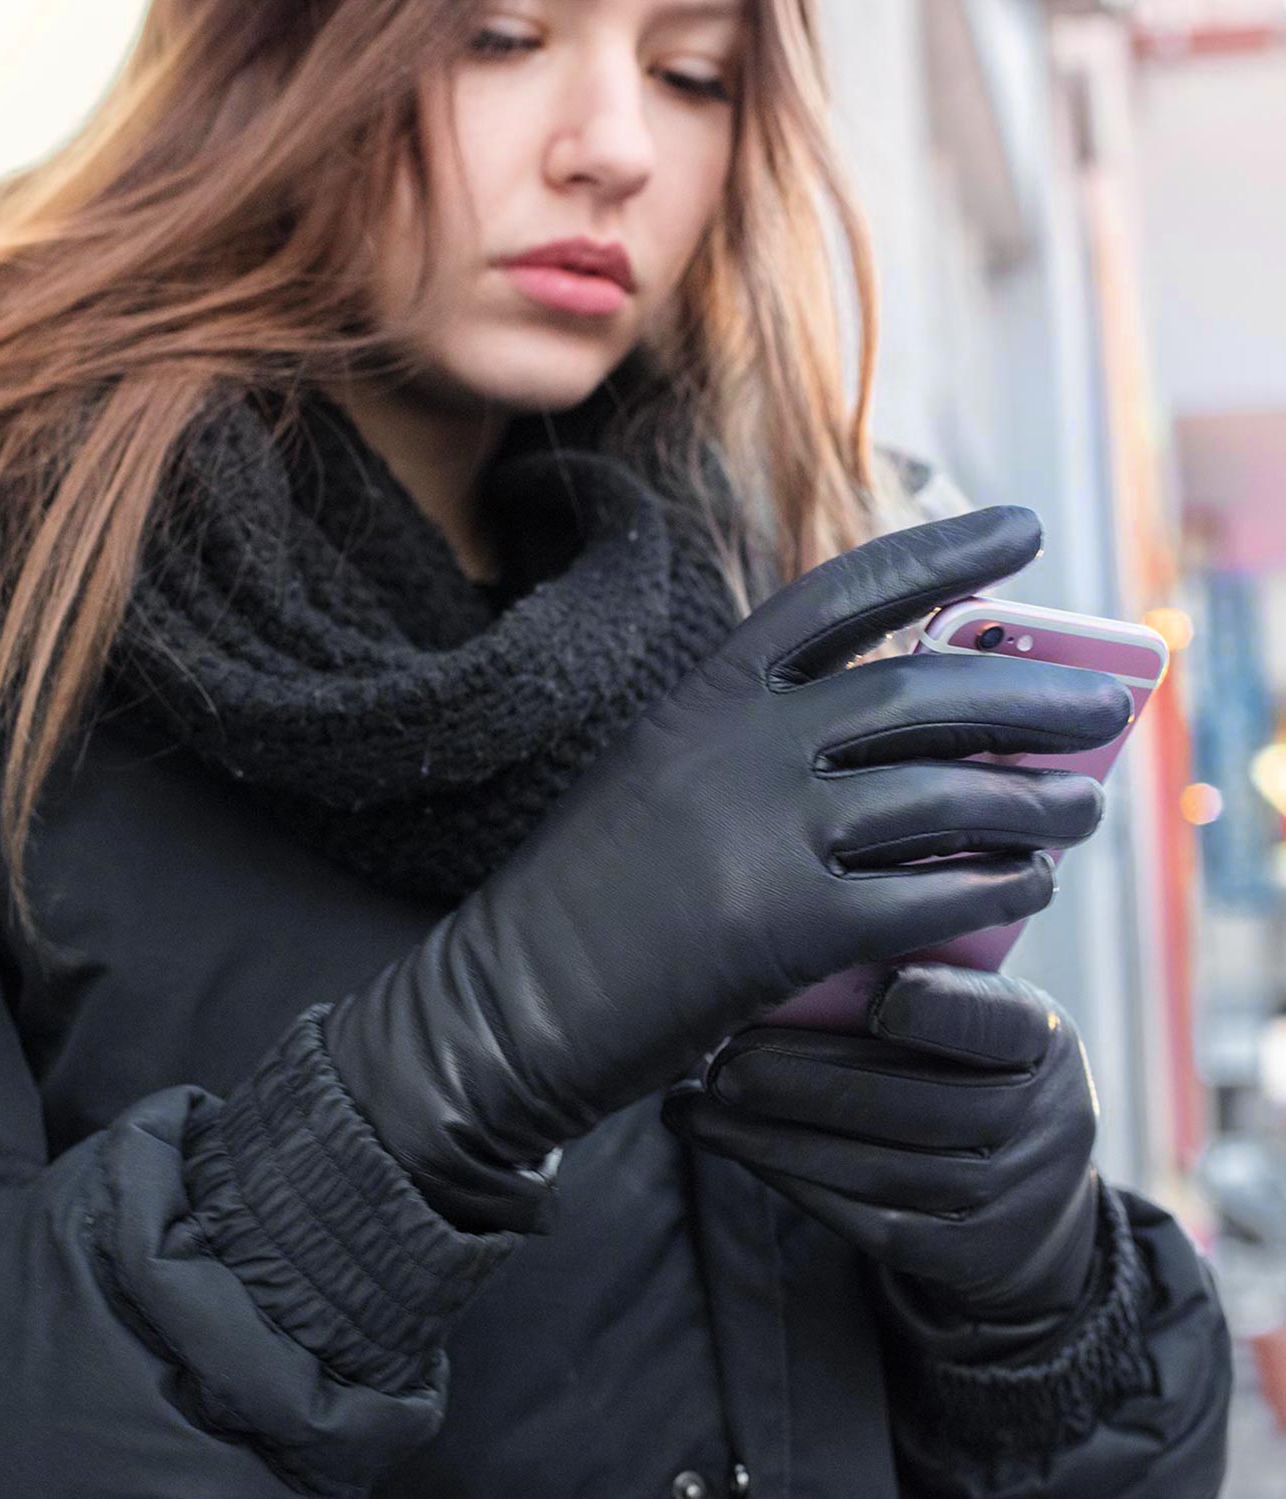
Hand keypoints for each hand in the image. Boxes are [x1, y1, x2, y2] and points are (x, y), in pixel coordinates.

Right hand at [322, 494, 1131, 1232]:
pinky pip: (929, 899)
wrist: (504, 1002)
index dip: (942, 553)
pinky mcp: (784, 930)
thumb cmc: (580, 897)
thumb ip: (745, 749)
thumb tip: (887, 756)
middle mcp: (739, 745)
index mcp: (702, 696)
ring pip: (947, 796)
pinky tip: (1026, 890)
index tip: (1025, 531)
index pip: (842, 596)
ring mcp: (762, 832)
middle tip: (1109, 706)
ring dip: (1037, 800)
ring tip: (1084, 807)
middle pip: (924, 693)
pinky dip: (996, 891)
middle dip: (1036, 693)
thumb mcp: (651, 779)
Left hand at [663, 963, 1101, 1324]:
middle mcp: (1042, 1120)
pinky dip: (790, 1178)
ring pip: (877, 1166)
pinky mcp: (962, 1255)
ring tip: (696, 1106)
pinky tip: (732, 1147)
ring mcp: (1008, 1196)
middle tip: (721, 1058)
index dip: (927, 1005)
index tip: (849, 987)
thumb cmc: (971, 1071)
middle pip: (914, 1101)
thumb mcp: (981, 1020)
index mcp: (1043, 1038)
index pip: (988, 1017)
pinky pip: (866, 1217)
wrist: (1035, 1213)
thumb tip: (785, 938)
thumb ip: (920, 981)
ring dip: (772, 1137)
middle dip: (804, 1077)